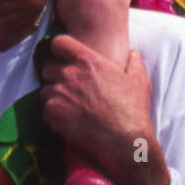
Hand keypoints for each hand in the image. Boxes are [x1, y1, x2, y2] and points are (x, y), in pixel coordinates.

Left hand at [39, 33, 169, 184]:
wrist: (124, 141)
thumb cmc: (133, 111)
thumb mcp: (140, 81)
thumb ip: (134, 63)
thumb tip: (133, 53)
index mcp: (88, 61)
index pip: (59, 43)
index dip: (60, 50)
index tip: (64, 59)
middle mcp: (70, 73)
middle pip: (48, 68)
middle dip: (55, 77)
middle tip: (68, 89)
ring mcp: (60, 92)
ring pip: (45, 90)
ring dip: (53, 97)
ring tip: (67, 108)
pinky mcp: (53, 112)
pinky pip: (45, 110)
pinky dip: (52, 116)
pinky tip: (65, 122)